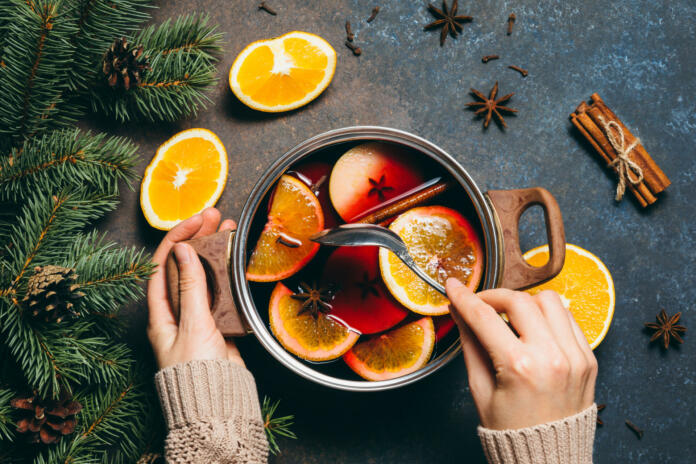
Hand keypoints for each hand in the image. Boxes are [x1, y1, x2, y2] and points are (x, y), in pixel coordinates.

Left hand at [147, 207, 243, 368]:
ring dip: (215, 253)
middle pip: (185, 266)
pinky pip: (221, 293)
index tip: (196, 221)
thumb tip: (185, 251)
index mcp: (161, 313)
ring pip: (205, 276)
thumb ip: (191, 287)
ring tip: (227, 229)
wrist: (217, 404)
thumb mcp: (193, 325)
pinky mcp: (219, 325)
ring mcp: (198, 318)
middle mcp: (177, 312)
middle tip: (214, 216)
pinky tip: (236, 260)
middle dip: (198, 239)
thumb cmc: (196, 373)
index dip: (178, 238)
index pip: (163, 265)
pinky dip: (228, 275)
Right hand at [446, 278, 596, 429]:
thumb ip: (470, 344)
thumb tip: (460, 312)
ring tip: (510, 315)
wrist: (549, 460)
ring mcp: (575, 357)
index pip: (485, 317)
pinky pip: (570, 319)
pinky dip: (549, 316)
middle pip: (520, 300)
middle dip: (495, 295)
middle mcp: (552, 357)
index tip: (453, 286)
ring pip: (550, 301)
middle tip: (480, 303)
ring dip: (526, 302)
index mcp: (520, 367)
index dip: (465, 297)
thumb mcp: (480, 388)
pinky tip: (534, 327)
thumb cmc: (510, 430)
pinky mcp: (588, 360)